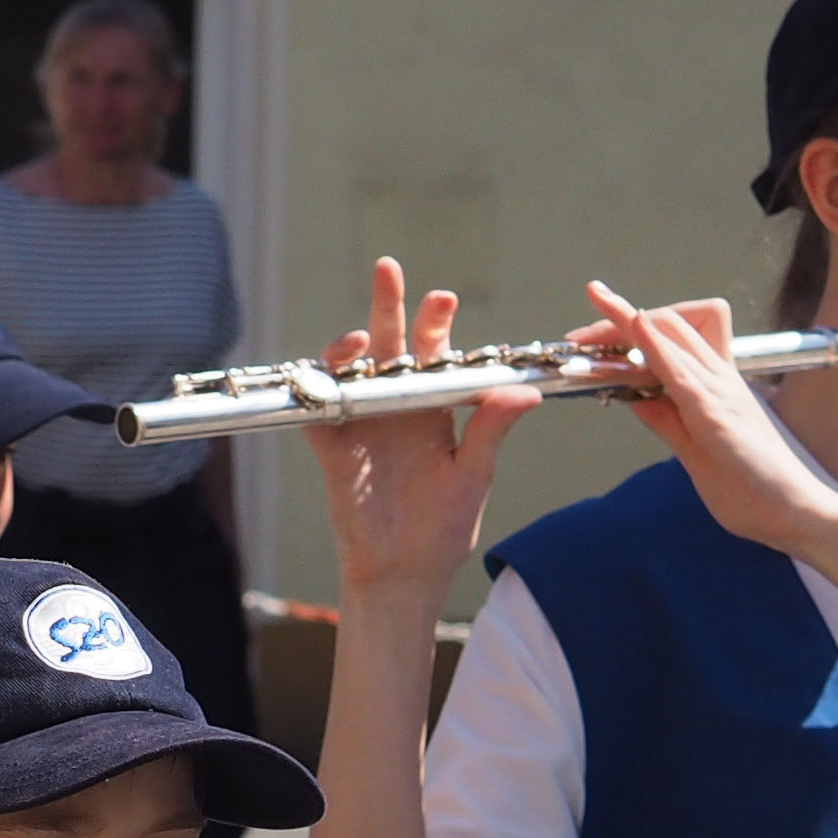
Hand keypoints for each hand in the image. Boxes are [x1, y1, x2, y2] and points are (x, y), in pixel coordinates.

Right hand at [305, 257, 534, 600]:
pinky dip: (315, 392)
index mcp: (435, 408)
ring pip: (350, 371)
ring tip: (361, 336)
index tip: (443, 298)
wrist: (403, 570)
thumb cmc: (444, 526)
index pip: (436, 354)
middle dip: (388, 305)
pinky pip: (317, 412)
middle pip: (390, 345)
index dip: (436, 323)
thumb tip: (521, 392)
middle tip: (388, 268)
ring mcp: (362, 425)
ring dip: (351, 347)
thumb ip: (491, 430)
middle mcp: (397, 408)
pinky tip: (327, 375)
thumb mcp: (474, 474)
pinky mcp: (332, 449)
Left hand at [574, 282, 837, 594]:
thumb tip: (629, 394)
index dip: (633, 323)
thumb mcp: (691, 446)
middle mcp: (721, 380)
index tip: (594, 319)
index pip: (674, 337)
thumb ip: (663, 417)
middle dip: (621, 319)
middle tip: (577, 335)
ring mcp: (723, 395)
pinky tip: (639, 333)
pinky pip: (687, 375)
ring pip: (678, 339)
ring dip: (633, 323)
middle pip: (673, 324)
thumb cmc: (750, 484)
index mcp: (714, 386)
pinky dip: (660, 352)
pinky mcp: (721, 418)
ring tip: (599, 303)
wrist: (797, 515)